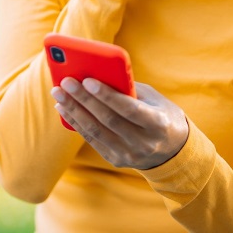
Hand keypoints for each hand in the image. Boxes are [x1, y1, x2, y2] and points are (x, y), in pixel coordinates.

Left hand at [51, 78, 188, 170]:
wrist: (173, 151)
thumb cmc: (162, 114)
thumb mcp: (155, 99)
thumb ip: (130, 89)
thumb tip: (98, 74)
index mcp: (158, 124)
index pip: (129, 109)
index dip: (107, 95)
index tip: (87, 80)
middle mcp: (144, 143)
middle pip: (107, 120)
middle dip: (83, 99)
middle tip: (65, 82)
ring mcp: (129, 154)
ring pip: (95, 131)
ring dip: (74, 110)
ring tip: (59, 93)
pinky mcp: (116, 160)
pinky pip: (92, 140)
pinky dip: (76, 123)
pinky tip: (64, 108)